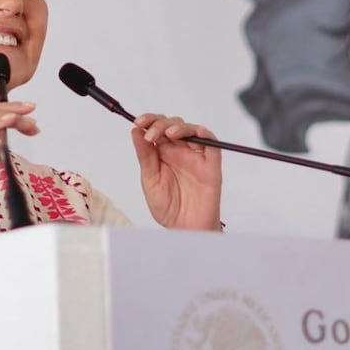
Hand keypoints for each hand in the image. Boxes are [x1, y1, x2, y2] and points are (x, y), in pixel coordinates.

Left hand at [131, 113, 222, 230]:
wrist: (185, 229)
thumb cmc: (168, 208)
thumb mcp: (150, 180)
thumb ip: (145, 156)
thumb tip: (136, 131)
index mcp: (163, 154)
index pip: (157, 128)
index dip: (149, 121)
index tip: (138, 122)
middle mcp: (180, 151)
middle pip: (173, 125)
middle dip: (160, 123)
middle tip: (151, 134)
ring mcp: (196, 156)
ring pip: (191, 130)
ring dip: (179, 127)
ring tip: (168, 134)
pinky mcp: (211, 164)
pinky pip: (212, 144)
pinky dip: (205, 134)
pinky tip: (195, 133)